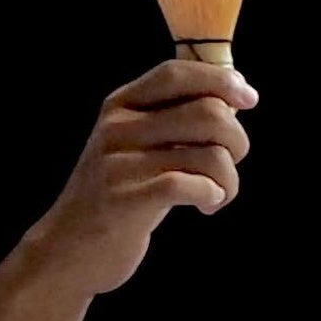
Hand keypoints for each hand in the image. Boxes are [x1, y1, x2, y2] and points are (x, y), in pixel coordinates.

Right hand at [20, 55, 253, 295]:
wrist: (70, 247)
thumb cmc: (122, 192)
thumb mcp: (138, 144)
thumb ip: (175, 116)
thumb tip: (235, 94)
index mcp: (121, 104)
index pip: (177, 73)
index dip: (221, 80)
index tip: (249, 98)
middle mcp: (118, 127)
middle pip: (209, 113)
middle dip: (238, 141)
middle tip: (229, 165)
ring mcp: (120, 163)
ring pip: (212, 154)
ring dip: (229, 179)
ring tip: (216, 194)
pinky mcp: (127, 199)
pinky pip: (194, 185)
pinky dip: (214, 196)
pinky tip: (206, 206)